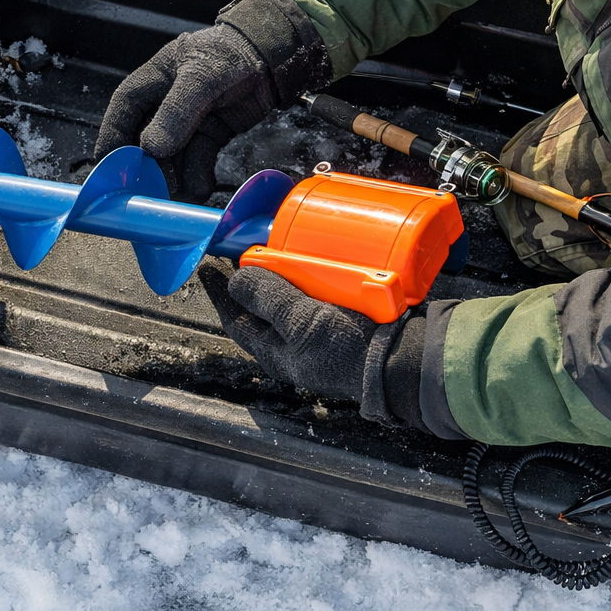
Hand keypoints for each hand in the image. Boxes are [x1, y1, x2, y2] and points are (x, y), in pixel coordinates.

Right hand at [94, 0, 330, 201]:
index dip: (113, 137)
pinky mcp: (210, 134)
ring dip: (174, 178)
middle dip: (147, 167)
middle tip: (146, 192)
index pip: (124, 109)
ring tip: (177, 197)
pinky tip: (200, 188)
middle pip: (146, 139)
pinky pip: (198, 159)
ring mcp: (189, 121)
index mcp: (154, 79)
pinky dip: (197, 175)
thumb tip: (152, 148)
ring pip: (173, 155)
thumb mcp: (202, 76)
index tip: (107, 166)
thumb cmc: (232, 52)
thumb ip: (177, 110)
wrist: (274, 56)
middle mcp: (166, 102)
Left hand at [199, 264, 430, 429]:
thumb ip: (268, 300)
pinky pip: (320, 296)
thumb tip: (237, 280)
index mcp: (278, 351)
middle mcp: (296, 345)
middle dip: (253, 280)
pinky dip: (315, 278)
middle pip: (263, 308)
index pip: (236, 320)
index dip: (221, 293)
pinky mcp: (344, 320)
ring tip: (282, 250)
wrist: (402, 360)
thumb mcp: (302, 323)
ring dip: (285, 275)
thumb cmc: (351, 351)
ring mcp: (320, 334)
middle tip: (246, 250)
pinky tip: (320, 262)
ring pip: (292, 300)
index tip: (208, 267)